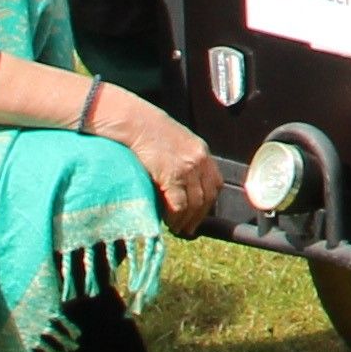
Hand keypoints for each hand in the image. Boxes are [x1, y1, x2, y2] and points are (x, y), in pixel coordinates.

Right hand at [109, 94, 223, 232]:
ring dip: (186, 221)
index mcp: (202, 152)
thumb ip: (185, 161)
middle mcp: (199, 160)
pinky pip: (178, 204)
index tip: (199, 214)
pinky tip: (167, 221)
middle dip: (199, 217)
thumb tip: (184, 187)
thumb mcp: (176, 143)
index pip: (216, 184)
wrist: (135, 122)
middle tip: (188, 229)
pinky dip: (174, 217)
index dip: (208, 202)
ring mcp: (187, 168)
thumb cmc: (149, 132)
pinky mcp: (172, 175)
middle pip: (208, 197)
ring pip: (194, 204)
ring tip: (176, 228)